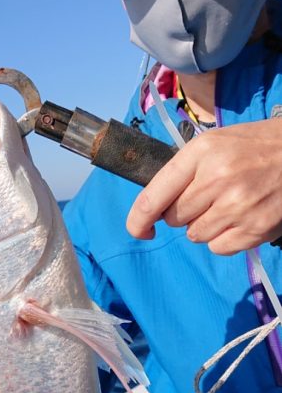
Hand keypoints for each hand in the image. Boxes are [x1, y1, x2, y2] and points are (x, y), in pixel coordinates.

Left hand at [126, 118, 281, 254]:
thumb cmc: (252, 147)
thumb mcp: (213, 144)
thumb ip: (182, 172)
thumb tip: (154, 209)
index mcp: (201, 153)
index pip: (154, 197)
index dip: (138, 220)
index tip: (138, 230)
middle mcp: (217, 179)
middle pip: (175, 219)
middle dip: (184, 213)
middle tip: (208, 196)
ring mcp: (238, 206)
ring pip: (195, 236)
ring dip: (205, 226)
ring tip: (228, 204)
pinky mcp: (255, 229)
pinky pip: (218, 248)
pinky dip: (224, 239)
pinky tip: (240, 217)